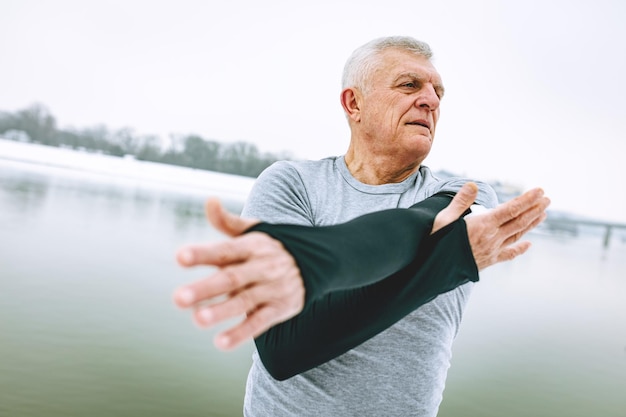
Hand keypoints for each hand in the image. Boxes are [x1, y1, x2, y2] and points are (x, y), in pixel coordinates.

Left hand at [173, 198, 304, 350]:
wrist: (318, 262)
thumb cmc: (272, 248)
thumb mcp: (254, 231)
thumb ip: (227, 221)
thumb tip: (209, 200)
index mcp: (252, 247)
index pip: (225, 250)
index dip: (203, 254)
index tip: (180, 257)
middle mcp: (262, 267)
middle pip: (231, 278)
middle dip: (205, 289)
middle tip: (178, 298)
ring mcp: (272, 289)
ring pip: (245, 301)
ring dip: (222, 311)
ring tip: (198, 319)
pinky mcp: (280, 309)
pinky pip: (260, 323)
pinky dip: (242, 333)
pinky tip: (221, 342)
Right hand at [432, 182, 549, 269]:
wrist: (434, 270)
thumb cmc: (436, 243)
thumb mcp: (444, 218)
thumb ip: (461, 201)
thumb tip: (473, 185)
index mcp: (482, 225)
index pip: (511, 209)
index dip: (527, 199)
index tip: (540, 191)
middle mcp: (492, 238)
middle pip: (519, 221)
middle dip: (535, 209)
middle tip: (547, 199)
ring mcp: (492, 250)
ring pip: (517, 235)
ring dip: (531, 224)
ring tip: (543, 214)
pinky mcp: (489, 261)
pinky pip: (509, 254)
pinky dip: (520, 248)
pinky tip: (528, 244)